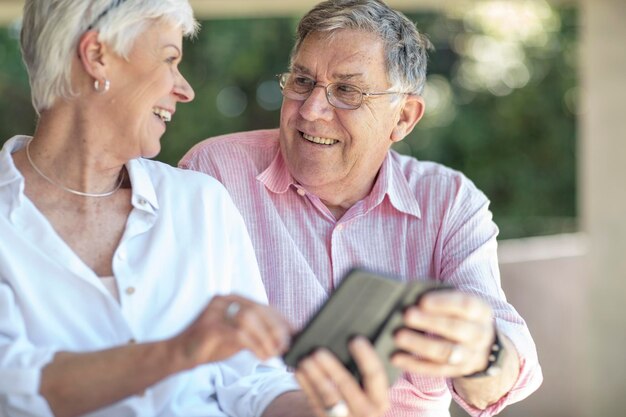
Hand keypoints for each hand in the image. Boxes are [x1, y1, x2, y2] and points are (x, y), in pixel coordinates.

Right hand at [174, 294, 290, 366]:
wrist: (180, 353)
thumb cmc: (211, 344)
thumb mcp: (237, 335)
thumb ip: (256, 331)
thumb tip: (283, 337)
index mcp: (232, 298)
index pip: (263, 305)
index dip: (281, 318)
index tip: (295, 331)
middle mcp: (224, 300)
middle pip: (258, 310)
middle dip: (276, 328)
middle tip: (286, 344)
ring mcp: (216, 311)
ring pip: (250, 319)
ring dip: (266, 337)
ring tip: (274, 352)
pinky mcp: (210, 326)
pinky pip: (239, 334)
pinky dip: (255, 345)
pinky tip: (262, 356)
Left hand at [295, 337, 388, 416]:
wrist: (352, 416)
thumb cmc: (363, 393)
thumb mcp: (372, 387)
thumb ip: (368, 369)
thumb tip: (354, 337)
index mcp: (380, 399)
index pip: (375, 375)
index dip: (366, 356)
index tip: (355, 339)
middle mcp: (366, 411)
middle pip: (348, 386)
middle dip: (333, 367)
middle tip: (320, 351)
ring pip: (328, 396)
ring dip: (316, 376)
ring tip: (306, 360)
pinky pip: (315, 402)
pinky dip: (306, 385)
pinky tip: (300, 371)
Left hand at [391, 290, 494, 377]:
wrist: (483, 345)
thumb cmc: (461, 316)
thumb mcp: (460, 304)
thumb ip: (440, 299)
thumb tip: (410, 296)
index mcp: (481, 312)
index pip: (466, 305)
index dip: (444, 302)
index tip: (422, 300)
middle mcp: (479, 335)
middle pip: (455, 329)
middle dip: (430, 322)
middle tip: (407, 315)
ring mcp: (470, 356)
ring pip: (446, 352)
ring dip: (420, 344)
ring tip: (398, 336)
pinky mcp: (457, 371)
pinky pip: (435, 369)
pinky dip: (414, 364)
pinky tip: (396, 357)